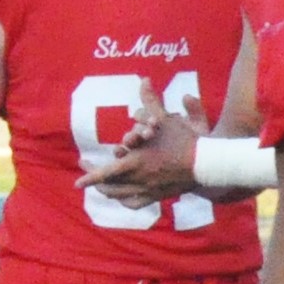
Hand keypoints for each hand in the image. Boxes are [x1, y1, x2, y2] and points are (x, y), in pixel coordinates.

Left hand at [77, 84, 200, 206]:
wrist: (206, 164)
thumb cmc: (186, 140)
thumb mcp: (166, 119)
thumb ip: (152, 101)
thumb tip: (143, 79)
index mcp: (136, 162)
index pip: (105, 174)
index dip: (89, 177)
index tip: (76, 182)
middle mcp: (139, 179)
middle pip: (109, 187)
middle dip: (94, 182)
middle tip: (86, 176)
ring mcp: (148, 190)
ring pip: (121, 197)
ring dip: (108, 191)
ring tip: (100, 186)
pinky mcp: (158, 196)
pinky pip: (136, 204)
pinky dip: (125, 202)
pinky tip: (121, 199)